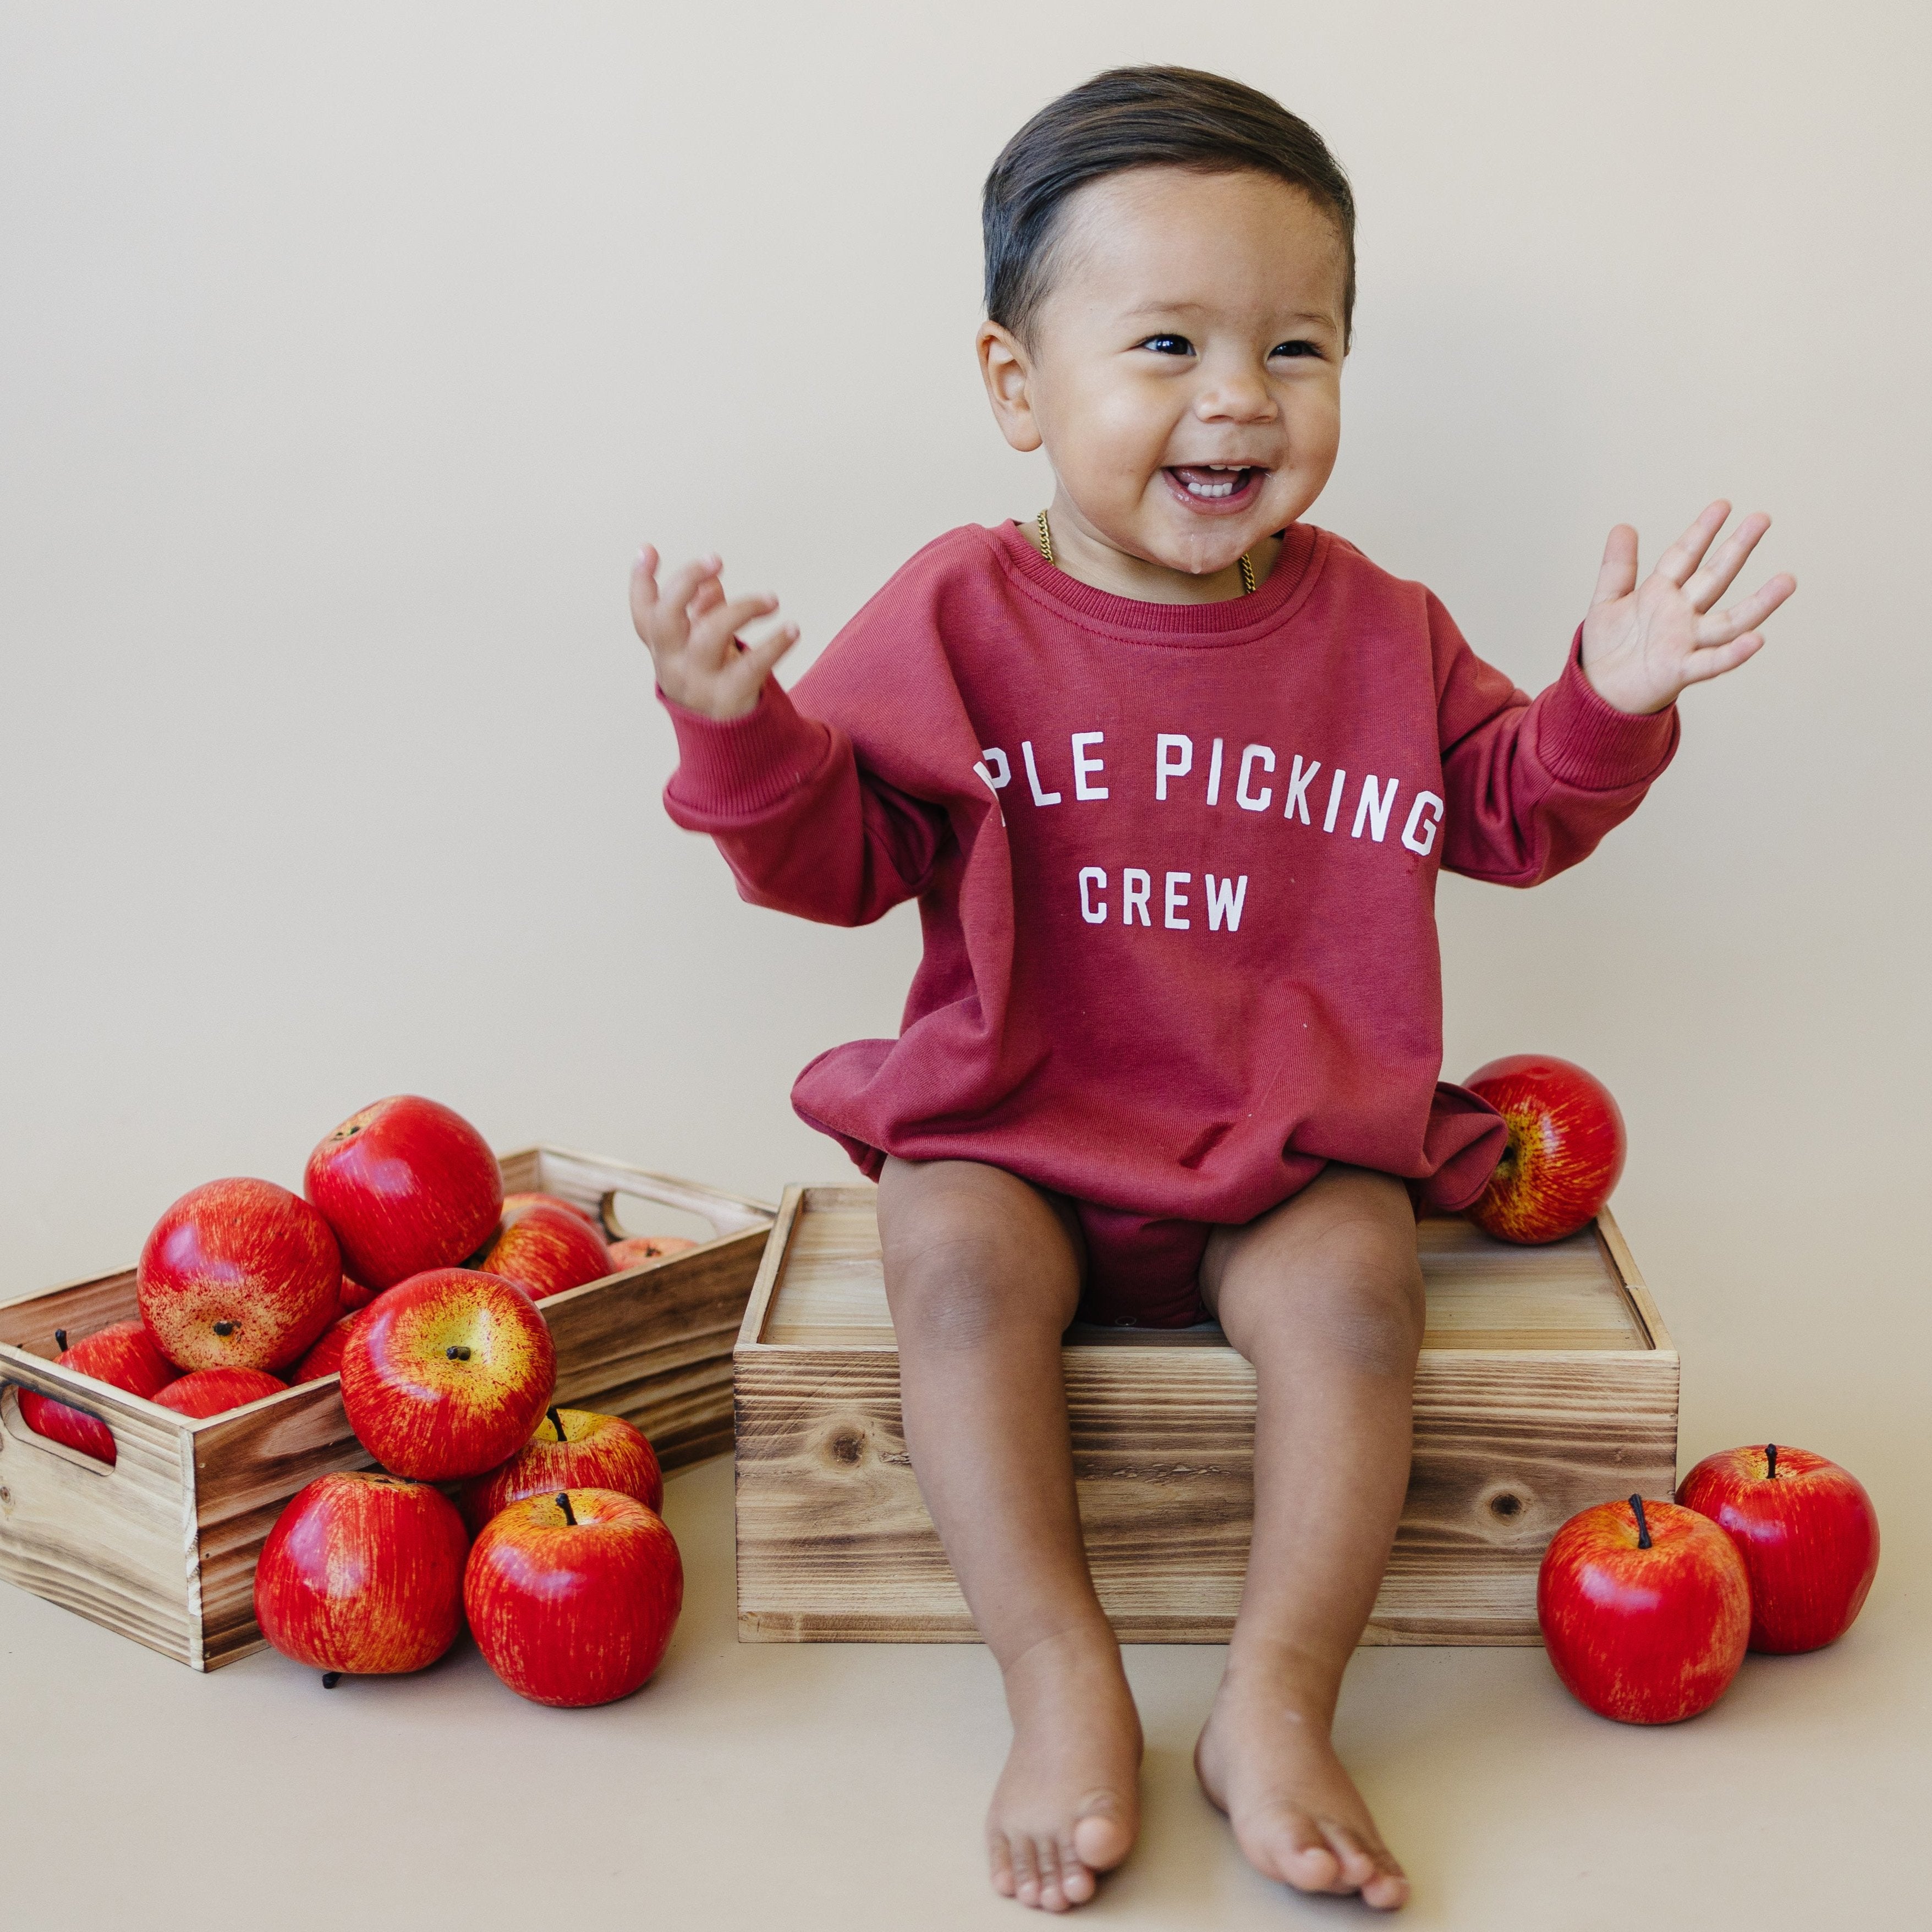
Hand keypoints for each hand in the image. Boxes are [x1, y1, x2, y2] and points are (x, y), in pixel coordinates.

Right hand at [630, 546, 798, 720]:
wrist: (727, 740)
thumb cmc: (714, 677)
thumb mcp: (702, 644)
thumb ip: (703, 611)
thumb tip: (711, 583)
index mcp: (663, 648)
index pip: (643, 614)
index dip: (640, 581)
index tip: (649, 550)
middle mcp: (673, 664)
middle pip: (665, 620)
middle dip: (686, 581)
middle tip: (716, 559)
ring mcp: (699, 683)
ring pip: (710, 636)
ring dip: (742, 609)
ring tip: (772, 600)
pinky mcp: (730, 697)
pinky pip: (752, 666)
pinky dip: (775, 644)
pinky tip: (793, 629)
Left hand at [1579, 502, 1794, 714]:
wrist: (1600, 691)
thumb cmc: (1608, 647)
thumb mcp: (1607, 601)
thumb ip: (1617, 566)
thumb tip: (1623, 526)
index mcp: (1662, 594)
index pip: (1685, 556)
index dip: (1702, 531)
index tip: (1723, 505)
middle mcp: (1681, 614)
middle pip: (1714, 577)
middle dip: (1736, 549)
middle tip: (1762, 519)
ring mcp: (1685, 642)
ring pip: (1729, 621)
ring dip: (1759, 602)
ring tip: (1788, 580)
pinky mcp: (1680, 670)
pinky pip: (1712, 662)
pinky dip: (1733, 654)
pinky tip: (1757, 640)